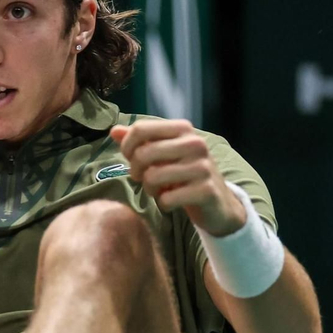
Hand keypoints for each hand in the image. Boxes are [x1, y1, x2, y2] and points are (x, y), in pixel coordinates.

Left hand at [110, 120, 246, 235]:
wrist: (218, 202)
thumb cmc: (184, 174)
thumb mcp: (164, 153)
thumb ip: (140, 141)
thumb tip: (114, 131)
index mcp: (183, 129)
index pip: (141, 129)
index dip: (127, 147)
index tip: (130, 159)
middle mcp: (195, 144)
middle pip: (143, 154)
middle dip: (136, 171)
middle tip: (143, 179)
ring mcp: (202, 167)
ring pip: (152, 178)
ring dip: (150, 189)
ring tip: (159, 190)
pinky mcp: (206, 190)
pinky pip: (166, 199)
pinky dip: (164, 204)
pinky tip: (173, 202)